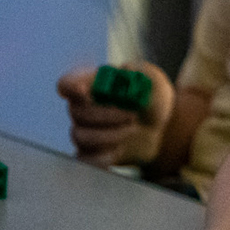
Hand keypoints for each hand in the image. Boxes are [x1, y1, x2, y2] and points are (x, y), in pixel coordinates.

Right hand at [55, 60, 174, 167]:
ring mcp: (85, 132)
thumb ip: (143, 73)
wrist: (161, 129)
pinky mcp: (91, 154)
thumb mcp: (154, 81)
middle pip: (77, 112)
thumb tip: (127, 69)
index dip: (70, 87)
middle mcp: (83, 108)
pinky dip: (103, 157)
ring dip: (109, 135)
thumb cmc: (152, 100)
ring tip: (132, 128)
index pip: (67, 84)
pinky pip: (85, 160)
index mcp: (93, 85)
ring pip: (81, 137)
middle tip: (132, 115)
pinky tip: (120, 149)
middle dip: (107, 115)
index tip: (83, 91)